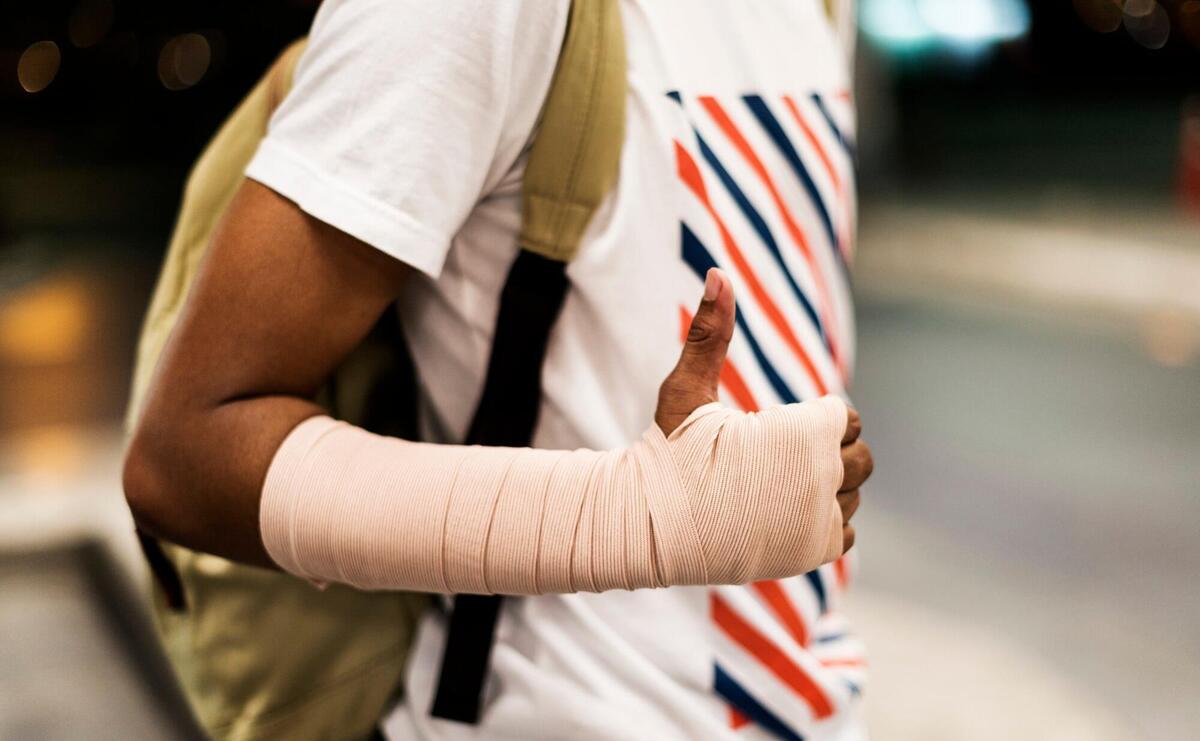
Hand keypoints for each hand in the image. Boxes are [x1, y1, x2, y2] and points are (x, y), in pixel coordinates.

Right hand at [655, 267, 870, 554]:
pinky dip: (822, 522)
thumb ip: (710, 332)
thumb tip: (717, 272)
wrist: (649, 527)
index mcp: (804, 435)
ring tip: (776, 486)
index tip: (776, 429)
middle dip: (829, 453)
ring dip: (827, 488)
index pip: (844, 419)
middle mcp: (824, 479)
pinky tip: (782, 513)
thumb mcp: (686, 389)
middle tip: (781, 457)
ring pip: (853, 496)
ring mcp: (821, 520)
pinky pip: (843, 532)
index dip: (813, 420)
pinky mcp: (812, 553)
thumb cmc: (666, 453)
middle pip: (862, 458)